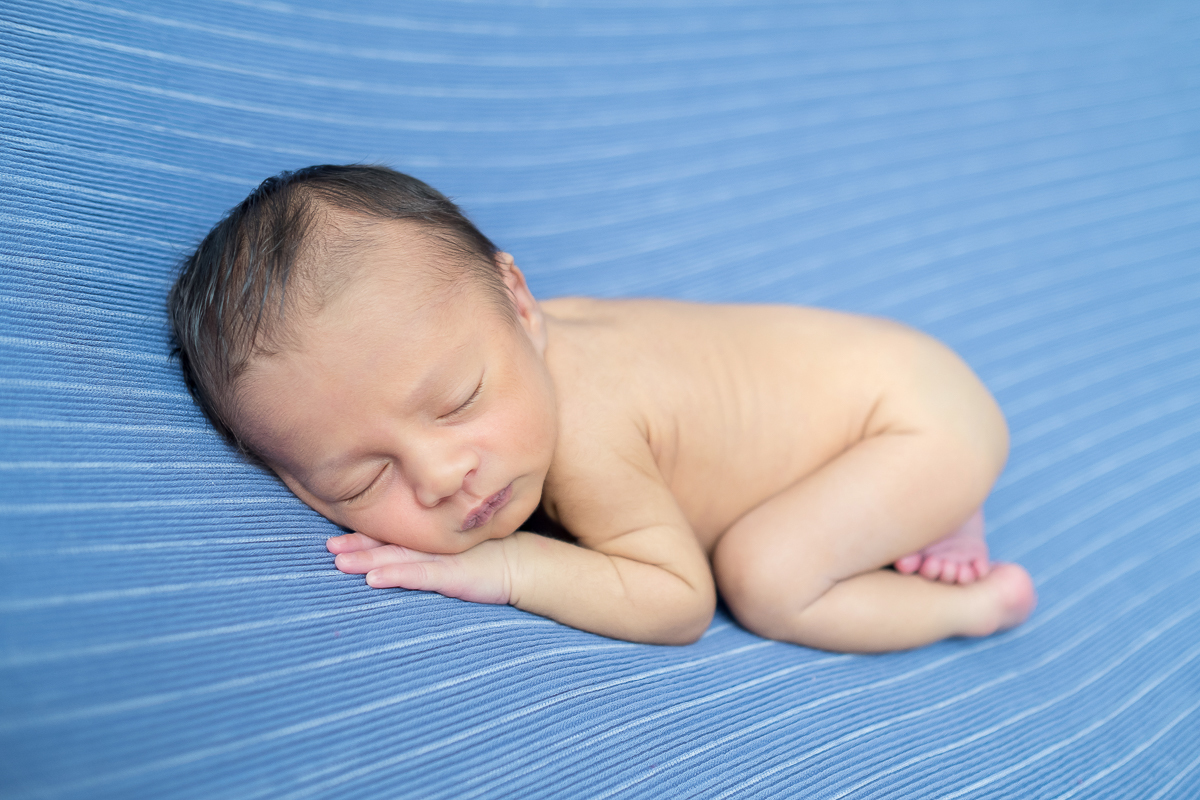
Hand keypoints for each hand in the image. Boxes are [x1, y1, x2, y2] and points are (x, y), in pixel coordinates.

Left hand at [326, 532, 514, 604]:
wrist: (525, 565)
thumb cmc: (490, 556)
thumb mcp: (457, 548)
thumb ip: (432, 547)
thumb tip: (400, 551)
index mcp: (431, 536)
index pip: (393, 532)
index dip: (364, 532)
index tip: (335, 534)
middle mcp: (433, 543)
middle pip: (388, 541)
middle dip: (356, 543)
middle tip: (327, 546)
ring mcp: (442, 558)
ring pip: (397, 556)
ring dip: (367, 558)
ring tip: (339, 561)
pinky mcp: (454, 575)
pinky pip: (419, 576)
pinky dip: (395, 575)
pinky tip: (373, 579)